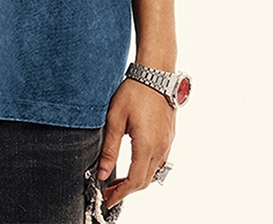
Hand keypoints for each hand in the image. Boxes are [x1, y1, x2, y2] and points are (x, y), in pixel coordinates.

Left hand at [97, 78, 175, 210]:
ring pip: (154, 173)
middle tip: (109, 191)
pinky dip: (146, 169)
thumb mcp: (114, 118)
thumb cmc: (134, 91)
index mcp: (146, 145)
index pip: (134, 181)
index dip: (120, 193)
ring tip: (118, 180)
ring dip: (137, 180)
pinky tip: (134, 164)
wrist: (155, 73)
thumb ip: (109, 149)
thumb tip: (102, 174)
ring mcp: (167, 142)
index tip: (107, 199)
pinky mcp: (169, 136)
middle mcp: (161, 147)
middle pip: (145, 181)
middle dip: (126, 190)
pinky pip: (160, 162)